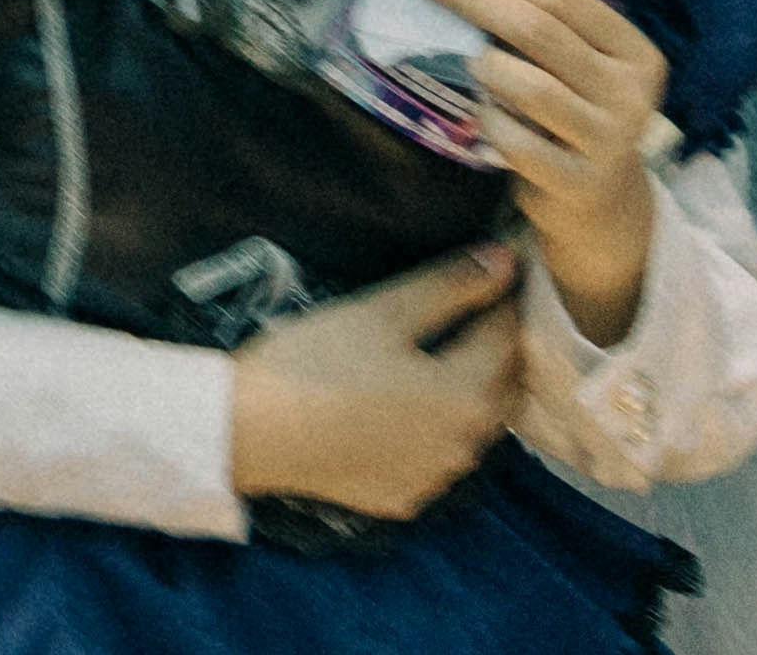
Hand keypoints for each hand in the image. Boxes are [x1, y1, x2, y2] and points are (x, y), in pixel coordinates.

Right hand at [226, 244, 525, 522]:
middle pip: (503, 386)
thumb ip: (448, 285)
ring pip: (474, 426)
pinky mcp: (406, 496)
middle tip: (474, 308)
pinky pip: (438, 456)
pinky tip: (404, 408)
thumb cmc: (315, 361)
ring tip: (440, 355)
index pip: (507, 334)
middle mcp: (466, 445)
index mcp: (468, 395)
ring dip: (471, 389)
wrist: (249, 432)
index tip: (497, 269)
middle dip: (498, 345)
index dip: (503, 297)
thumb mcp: (380, 313)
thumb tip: (507, 258)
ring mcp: (436, 478)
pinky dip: (436, 428)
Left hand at [416, 0, 673, 341]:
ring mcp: (610, 142)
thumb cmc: (571, 112)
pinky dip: (487, 121)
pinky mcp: (579, 183)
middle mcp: (631, 95)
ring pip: (532, 87)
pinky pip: (517, 141)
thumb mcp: (572, 66)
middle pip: (541, 32)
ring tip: (456, 54)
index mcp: (634, 53)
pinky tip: (477, 114)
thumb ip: (532, 19)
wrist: (602, 204)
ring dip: (482, 64)